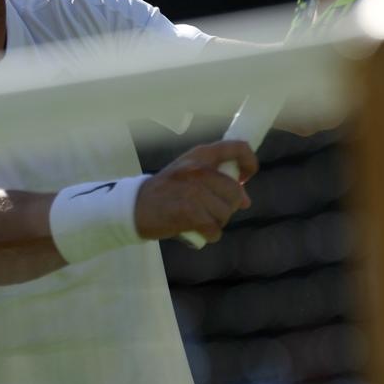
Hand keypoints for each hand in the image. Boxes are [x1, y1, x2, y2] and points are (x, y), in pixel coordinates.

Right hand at [134, 140, 257, 243]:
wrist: (134, 207)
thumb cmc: (165, 192)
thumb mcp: (189, 176)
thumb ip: (216, 182)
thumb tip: (245, 200)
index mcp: (200, 154)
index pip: (238, 148)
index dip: (249, 162)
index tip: (244, 178)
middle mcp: (198, 168)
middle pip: (234, 191)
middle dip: (227, 206)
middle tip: (211, 211)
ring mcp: (193, 190)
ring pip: (225, 213)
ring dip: (216, 223)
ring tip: (199, 220)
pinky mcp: (188, 212)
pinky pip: (214, 229)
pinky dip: (208, 235)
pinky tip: (196, 231)